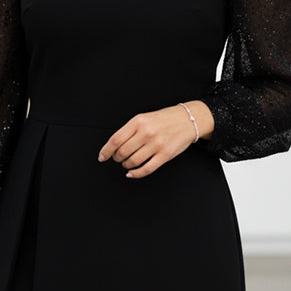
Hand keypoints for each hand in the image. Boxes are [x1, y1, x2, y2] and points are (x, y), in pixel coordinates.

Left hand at [98, 101, 213, 178]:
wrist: (188, 119)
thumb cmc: (164, 119)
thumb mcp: (144, 117)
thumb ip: (130, 130)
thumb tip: (114, 146)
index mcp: (138, 121)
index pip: (116, 139)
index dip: (106, 150)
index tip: (102, 157)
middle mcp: (146, 132)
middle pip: (123, 152)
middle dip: (117, 158)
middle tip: (118, 158)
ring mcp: (156, 144)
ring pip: (133, 161)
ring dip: (126, 165)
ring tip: (127, 163)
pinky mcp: (165, 155)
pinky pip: (146, 169)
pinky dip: (136, 173)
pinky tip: (132, 173)